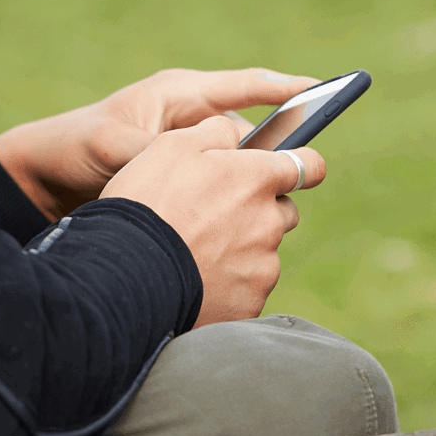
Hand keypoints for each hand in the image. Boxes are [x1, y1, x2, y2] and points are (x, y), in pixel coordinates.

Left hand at [0, 68, 319, 219]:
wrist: (41, 183)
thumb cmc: (73, 148)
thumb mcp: (112, 146)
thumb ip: (156, 154)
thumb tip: (202, 169)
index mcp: (181, 95)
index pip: (245, 86)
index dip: (286, 89)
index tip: (323, 91)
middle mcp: (192, 121)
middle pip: (253, 132)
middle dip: (282, 150)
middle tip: (309, 169)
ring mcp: (190, 154)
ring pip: (240, 167)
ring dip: (256, 184)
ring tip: (277, 206)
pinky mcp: (184, 184)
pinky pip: (222, 190)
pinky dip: (236, 205)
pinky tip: (246, 227)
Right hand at [100, 115, 325, 326]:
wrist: (126, 276)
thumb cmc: (147, 204)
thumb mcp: (172, 146)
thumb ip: (216, 132)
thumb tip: (236, 133)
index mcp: (257, 179)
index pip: (309, 165)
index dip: (302, 165)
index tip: (290, 170)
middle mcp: (270, 222)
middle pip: (283, 212)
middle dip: (260, 211)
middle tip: (215, 216)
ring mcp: (263, 266)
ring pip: (264, 252)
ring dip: (242, 249)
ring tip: (196, 252)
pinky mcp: (250, 303)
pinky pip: (248, 288)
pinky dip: (229, 284)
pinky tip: (196, 280)